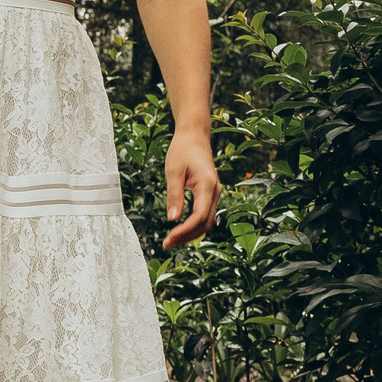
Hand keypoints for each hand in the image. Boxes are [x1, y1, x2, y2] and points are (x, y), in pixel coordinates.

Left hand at [162, 130, 221, 248]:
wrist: (194, 136)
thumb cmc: (182, 150)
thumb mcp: (173, 171)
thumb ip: (174, 195)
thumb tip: (172, 219)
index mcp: (207, 186)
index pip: (199, 216)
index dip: (185, 231)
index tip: (168, 239)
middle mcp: (215, 192)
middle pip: (205, 223)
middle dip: (187, 236)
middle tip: (166, 245)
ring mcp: (214, 193)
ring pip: (206, 221)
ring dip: (190, 233)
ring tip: (171, 241)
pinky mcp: (209, 194)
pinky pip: (204, 214)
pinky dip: (193, 225)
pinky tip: (179, 230)